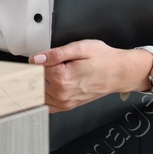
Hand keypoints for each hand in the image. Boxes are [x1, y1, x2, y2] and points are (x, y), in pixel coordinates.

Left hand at [30, 40, 148, 112]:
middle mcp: (62, 92)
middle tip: (36, 65)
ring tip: (41, 74)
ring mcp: (65, 101)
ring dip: (35, 85)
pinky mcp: (68, 106)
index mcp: (62, 77)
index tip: (33, 58)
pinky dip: (41, 98)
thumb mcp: (80, 48)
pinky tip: (42, 89)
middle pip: (34, 82)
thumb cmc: (103, 59)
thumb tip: (36, 58)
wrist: (120, 73)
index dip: (34, 61)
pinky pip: (47, 106)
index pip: (34, 69)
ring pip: (38, 94)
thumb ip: (55, 54)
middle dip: (32, 73)